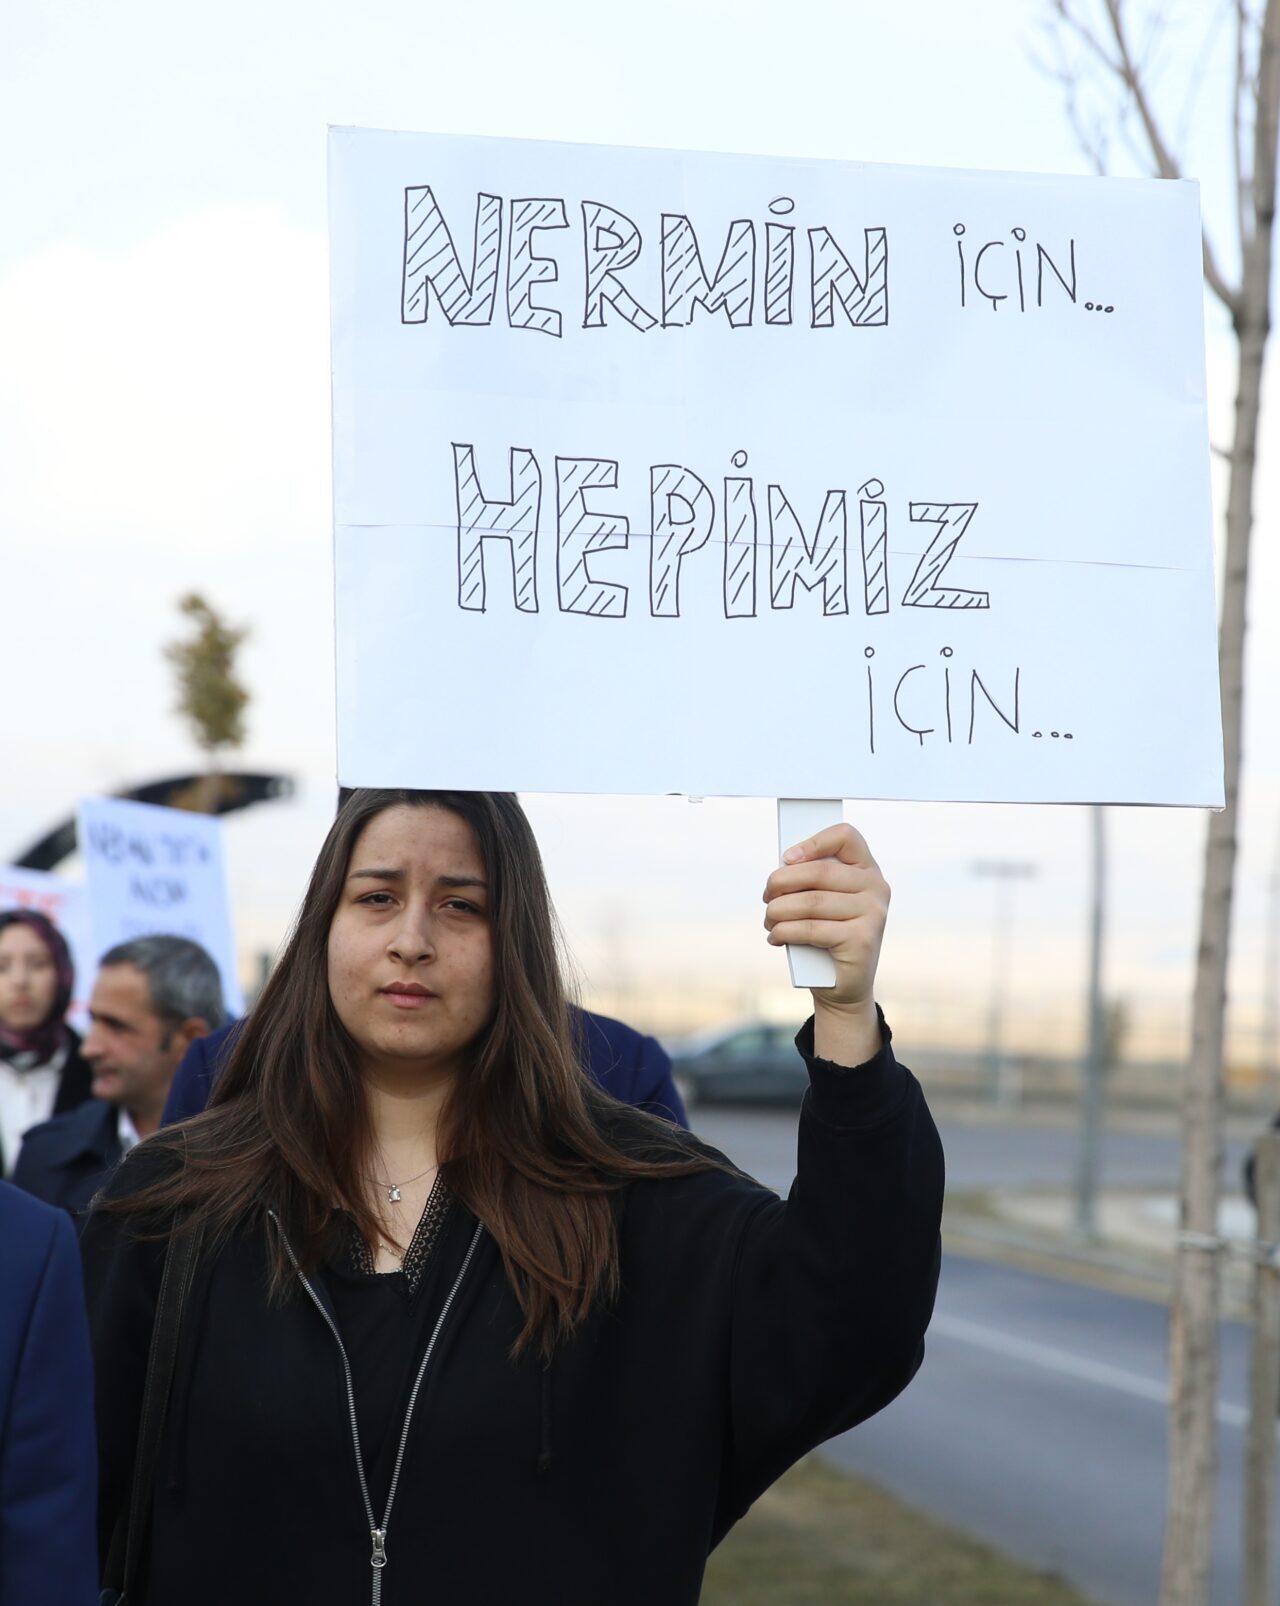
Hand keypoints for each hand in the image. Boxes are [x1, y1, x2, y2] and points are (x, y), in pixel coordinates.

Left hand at [763, 823, 889, 1066]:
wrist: (842, 985)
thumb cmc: (826, 935)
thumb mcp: (821, 902)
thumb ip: (811, 880)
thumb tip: (783, 865)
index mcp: (867, 870)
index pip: (845, 837)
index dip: (813, 842)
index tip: (787, 858)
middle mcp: (876, 888)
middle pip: (818, 872)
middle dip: (781, 883)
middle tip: (766, 897)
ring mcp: (873, 914)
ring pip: (810, 902)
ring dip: (778, 911)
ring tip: (768, 920)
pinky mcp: (862, 939)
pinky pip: (811, 929)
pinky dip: (784, 932)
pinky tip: (775, 936)